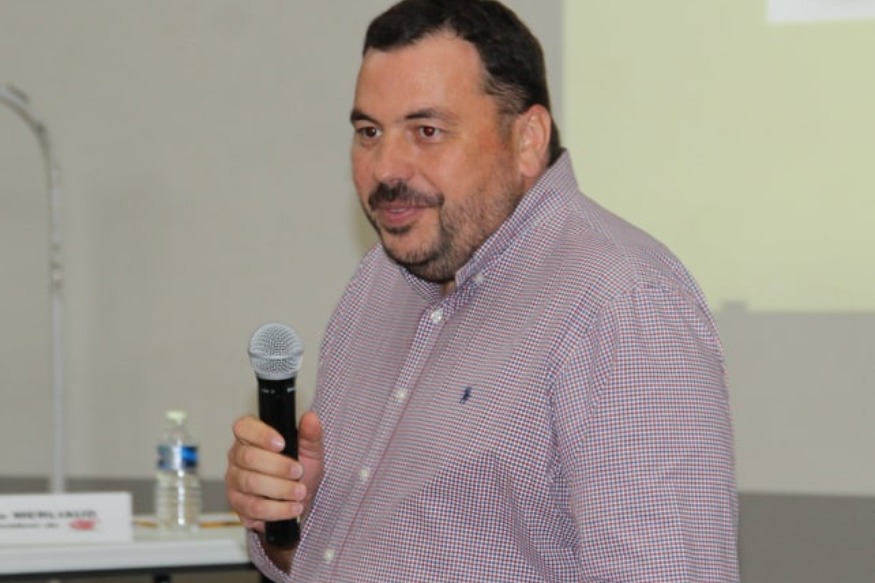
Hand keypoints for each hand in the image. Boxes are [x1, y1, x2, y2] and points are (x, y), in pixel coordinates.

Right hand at [225, 411, 323, 533]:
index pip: (244, 427)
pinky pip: (254, 507)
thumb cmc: (299, 470)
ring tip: (299, 492)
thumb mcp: (310, 450)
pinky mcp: (238, 504)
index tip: (282, 444)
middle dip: (278, 466)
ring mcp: (235, 481)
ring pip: (251, 483)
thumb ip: (310, 434)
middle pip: (248, 457)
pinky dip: (277, 509)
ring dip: (281, 489)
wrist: (299, 500)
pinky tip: (292, 507)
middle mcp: (238, 456)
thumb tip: (310, 418)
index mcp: (251, 436)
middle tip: (298, 472)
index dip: (261, 434)